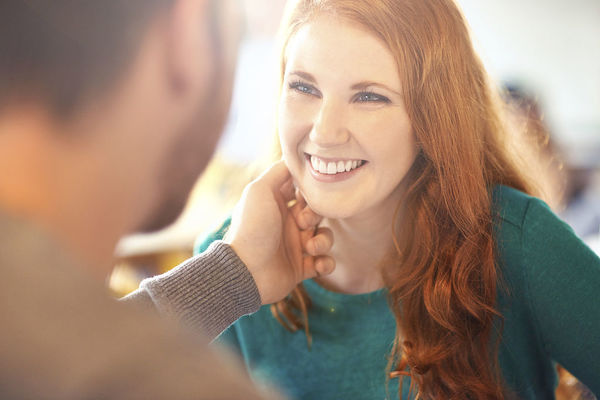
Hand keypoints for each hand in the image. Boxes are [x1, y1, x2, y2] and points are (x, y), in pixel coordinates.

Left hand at [224, 160, 334, 304]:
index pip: (303, 191)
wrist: (245, 271)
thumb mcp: (259, 190)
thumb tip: (294, 157)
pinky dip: (326, 263)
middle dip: (318, 216)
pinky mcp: (300, 268)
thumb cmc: (252, 228)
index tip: (309, 196)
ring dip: (324, 241)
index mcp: (277, 205)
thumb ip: (277, 171)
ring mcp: (294, 247)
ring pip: (324, 238)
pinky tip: (317, 264)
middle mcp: (286, 224)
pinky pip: (324, 263)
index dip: (311, 192)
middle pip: (317, 213)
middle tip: (304, 223)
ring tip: (310, 247)